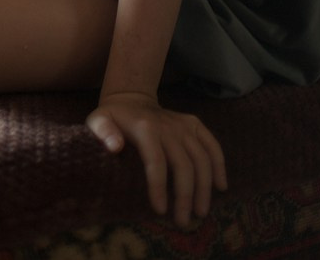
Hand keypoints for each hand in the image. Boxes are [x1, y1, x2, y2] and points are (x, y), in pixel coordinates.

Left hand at [86, 91, 227, 226]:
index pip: (156, 160)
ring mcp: (183, 125)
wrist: (131, 98)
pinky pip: (212, 144)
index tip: (159, 211)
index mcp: (145, 128)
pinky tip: (221, 186)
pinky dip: (219, 164)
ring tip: (199, 212)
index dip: (159, 186)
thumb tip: (114, 147)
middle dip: (185, 195)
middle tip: (182, 221)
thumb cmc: (113, 118)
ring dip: (204, 187)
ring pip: (201, 157)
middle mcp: (168, 126)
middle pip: (184, 164)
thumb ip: (103, 132)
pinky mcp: (193, 124)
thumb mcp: (98, 121)